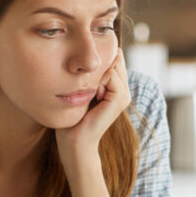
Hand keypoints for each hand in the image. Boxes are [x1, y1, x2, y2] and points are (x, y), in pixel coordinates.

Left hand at [55, 48, 130, 169]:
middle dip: (97, 64)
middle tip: (85, 87)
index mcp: (115, 86)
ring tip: (89, 93)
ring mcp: (124, 94)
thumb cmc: (71, 118)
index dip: (97, 59)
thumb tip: (83, 54)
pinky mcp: (120, 99)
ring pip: (112, 64)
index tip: (82, 78)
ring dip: (95, 73)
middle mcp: (123, 89)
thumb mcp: (79, 91)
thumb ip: (87, 75)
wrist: (74, 141)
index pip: (112, 56)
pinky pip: (110, 75)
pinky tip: (92, 96)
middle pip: (114, 57)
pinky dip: (97, 81)